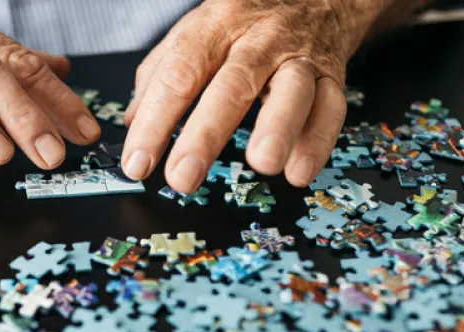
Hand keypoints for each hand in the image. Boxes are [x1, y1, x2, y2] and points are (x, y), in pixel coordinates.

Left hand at [121, 0, 389, 190]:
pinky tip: (298, 171)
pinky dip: (317, 142)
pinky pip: (330, 109)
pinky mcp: (331, 76)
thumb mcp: (196, 33)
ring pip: (291, 91)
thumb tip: (132, 124)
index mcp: (213, 28)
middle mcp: (257, 40)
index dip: (155, 121)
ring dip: (278, 129)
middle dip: (204, 135)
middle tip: (183, 176)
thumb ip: (160, 77)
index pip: (178, 74)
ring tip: (262, 164)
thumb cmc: (243, 22)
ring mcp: (297, 56)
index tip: (137, 163)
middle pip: (231, 86)